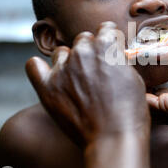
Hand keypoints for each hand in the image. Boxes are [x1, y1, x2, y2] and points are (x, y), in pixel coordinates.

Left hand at [25, 22, 149, 146]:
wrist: (113, 139)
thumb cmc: (130, 112)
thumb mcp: (134, 78)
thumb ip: (119, 62)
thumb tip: (113, 58)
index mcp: (106, 46)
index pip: (105, 29)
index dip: (110, 40)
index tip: (110, 50)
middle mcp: (82, 52)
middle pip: (83, 39)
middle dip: (90, 51)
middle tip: (96, 71)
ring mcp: (63, 68)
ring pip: (61, 52)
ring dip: (69, 61)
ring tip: (77, 80)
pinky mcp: (47, 87)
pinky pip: (33, 66)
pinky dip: (40, 69)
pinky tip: (49, 75)